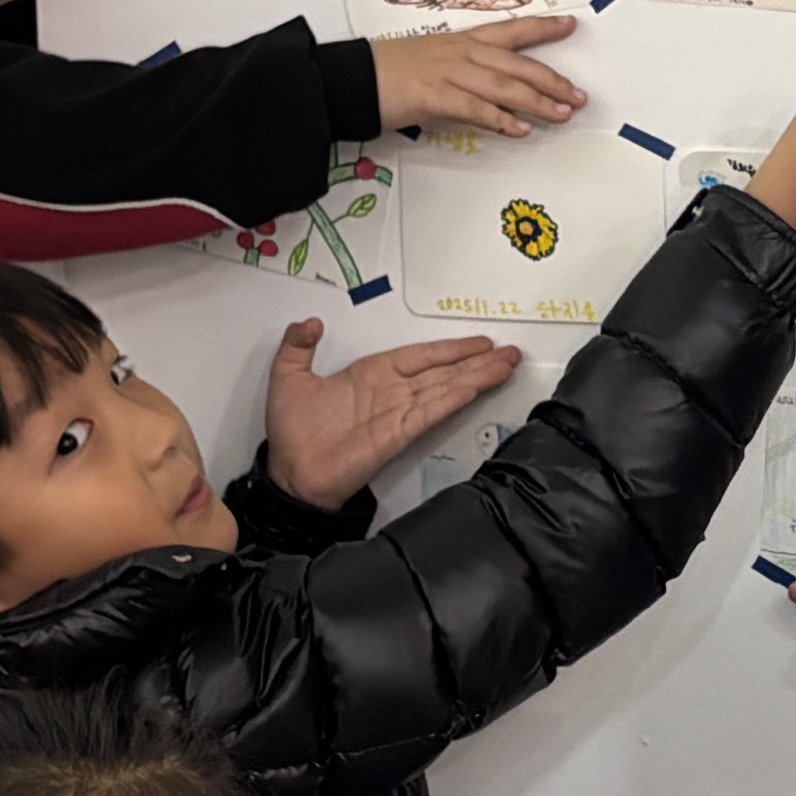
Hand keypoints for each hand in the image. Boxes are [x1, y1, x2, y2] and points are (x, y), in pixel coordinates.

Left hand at [260, 318, 519, 504]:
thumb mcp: (286, 375)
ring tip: (507, 364)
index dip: (450, 348)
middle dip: (476, 360)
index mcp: (371, 374)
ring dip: (478, 375)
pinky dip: (456, 397)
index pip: (420, 355)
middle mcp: (392, 391)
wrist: (289, 473)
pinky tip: (478, 385)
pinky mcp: (399, 434)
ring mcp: (399, 412)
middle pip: (443, 370)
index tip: (480, 342)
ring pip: (446, 387)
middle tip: (509, 351)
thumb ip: (297, 345)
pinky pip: (432, 410)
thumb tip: (310, 322)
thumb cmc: (291, 431)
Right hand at [368, 14, 585, 135]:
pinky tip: (520, 129)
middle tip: (578, 96)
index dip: (544, 28)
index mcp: (463, 41)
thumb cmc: (390, 70)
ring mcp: (450, 72)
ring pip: (505, 86)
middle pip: (518, 64)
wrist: (355, 77)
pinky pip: (476, 108)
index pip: (513, 31)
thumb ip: (466, 74)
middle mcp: (462, 52)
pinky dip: (501, 119)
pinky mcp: (436, 96)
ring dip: (537, 102)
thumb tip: (494, 95)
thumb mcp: (434, 61)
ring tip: (561, 114)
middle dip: (553, 80)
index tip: (572, 26)